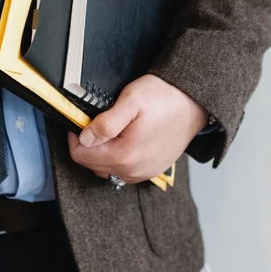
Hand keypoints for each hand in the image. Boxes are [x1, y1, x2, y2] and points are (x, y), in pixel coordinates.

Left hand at [68, 75, 207, 182]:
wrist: (194, 102)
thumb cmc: (164, 98)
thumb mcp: (130, 102)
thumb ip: (105, 123)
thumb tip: (84, 138)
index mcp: (125, 156)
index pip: (81, 156)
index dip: (76, 137)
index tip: (80, 122)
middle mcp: (133, 171)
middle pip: (92, 164)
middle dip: (88, 144)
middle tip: (95, 122)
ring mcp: (144, 173)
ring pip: (106, 169)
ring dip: (101, 151)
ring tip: (110, 129)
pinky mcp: (152, 170)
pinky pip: (123, 170)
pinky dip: (116, 157)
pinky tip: (122, 139)